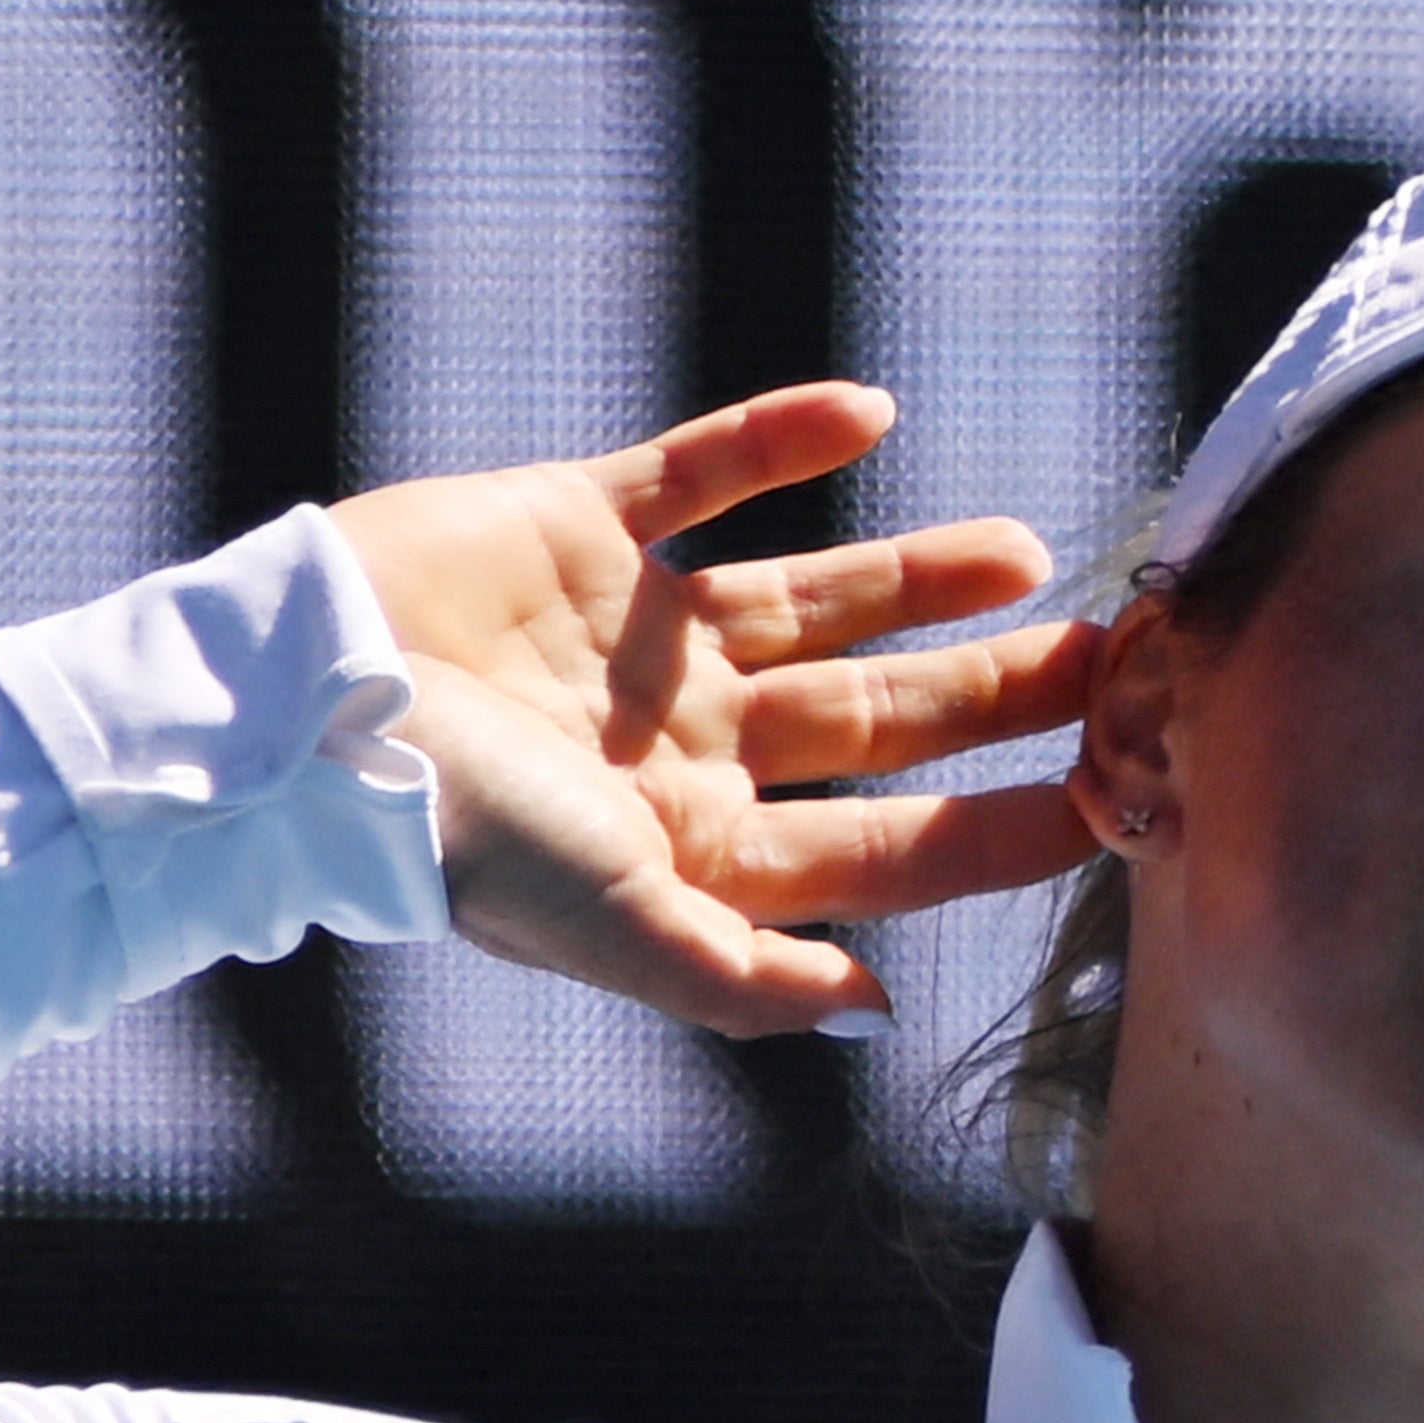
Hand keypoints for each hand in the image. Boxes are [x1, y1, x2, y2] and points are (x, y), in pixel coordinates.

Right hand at [325, 383, 1111, 1034]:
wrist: (302, 713)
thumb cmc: (464, 841)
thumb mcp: (623, 929)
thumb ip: (750, 976)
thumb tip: (881, 1012)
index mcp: (703, 845)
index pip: (893, 842)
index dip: (1004, 824)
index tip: (1120, 797)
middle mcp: (686, 742)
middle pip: (881, 720)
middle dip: (998, 697)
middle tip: (1121, 663)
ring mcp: (636, 634)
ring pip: (816, 600)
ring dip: (922, 578)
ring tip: (1035, 560)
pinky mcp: (580, 525)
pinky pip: (701, 473)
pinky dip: (781, 437)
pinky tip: (870, 410)